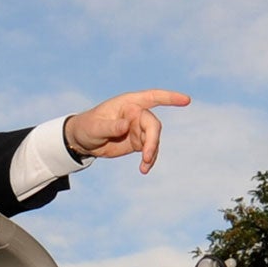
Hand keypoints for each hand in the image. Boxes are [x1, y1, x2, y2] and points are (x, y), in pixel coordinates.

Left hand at [64, 89, 191, 172]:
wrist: (81, 141)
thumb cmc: (86, 127)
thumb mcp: (95, 127)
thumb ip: (111, 126)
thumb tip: (126, 125)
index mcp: (128, 104)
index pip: (153, 97)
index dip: (170, 98)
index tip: (186, 100)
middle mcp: (136, 114)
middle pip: (153, 125)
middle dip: (152, 141)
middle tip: (146, 157)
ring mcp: (138, 128)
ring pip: (153, 140)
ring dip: (151, 153)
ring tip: (144, 167)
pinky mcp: (137, 142)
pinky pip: (149, 150)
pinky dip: (149, 160)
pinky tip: (143, 169)